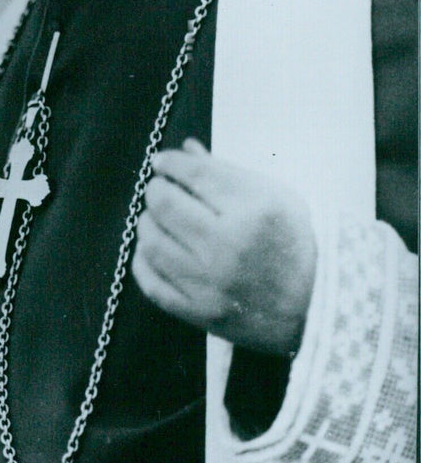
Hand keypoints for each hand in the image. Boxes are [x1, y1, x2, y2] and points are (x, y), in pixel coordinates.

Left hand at [132, 139, 316, 354]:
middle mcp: (227, 246)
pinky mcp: (200, 313)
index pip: (193, 173)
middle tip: (162, 189)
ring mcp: (211, 283)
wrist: (320, 307)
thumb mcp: (275, 196)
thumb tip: (184, 150)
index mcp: (253, 210)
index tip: (163, 162)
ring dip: (147, 222)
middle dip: (157, 189)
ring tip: (158, 218)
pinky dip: (143, 261)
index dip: (170, 162)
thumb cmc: (297, 243)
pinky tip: (153, 250)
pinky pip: (151, 284)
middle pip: (164, 203)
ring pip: (151, 241)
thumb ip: (226, 172)